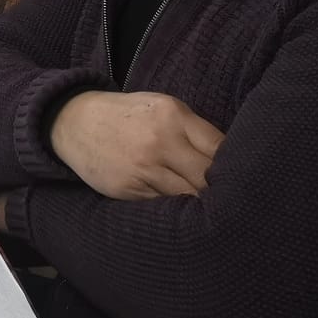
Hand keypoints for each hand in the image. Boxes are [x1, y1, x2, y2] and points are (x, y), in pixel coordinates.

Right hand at [48, 90, 224, 200]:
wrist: (73, 122)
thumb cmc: (127, 115)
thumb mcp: (162, 107)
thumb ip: (195, 130)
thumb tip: (232, 162)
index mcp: (172, 116)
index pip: (220, 149)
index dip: (236, 166)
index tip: (243, 176)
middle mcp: (159, 142)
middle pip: (208, 179)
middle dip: (222, 190)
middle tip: (233, 199)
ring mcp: (142, 168)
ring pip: (189, 197)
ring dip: (202, 204)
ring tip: (214, 210)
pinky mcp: (127, 189)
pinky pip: (164, 206)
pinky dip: (177, 209)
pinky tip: (183, 209)